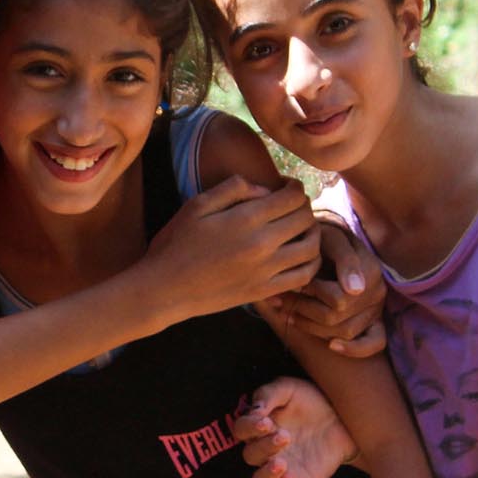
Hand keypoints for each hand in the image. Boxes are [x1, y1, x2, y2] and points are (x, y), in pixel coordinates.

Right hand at [142, 176, 320, 319]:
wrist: (165, 290)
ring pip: (311, 247)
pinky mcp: (265, 291)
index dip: (295, 187)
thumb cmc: (176, 244)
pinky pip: (303, 276)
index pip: (292, 197)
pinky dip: (311, 263)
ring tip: (301, 229)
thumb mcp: (196, 206)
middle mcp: (262, 244)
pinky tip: (302, 255)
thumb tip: (263, 189)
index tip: (286, 186)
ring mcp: (266, 270)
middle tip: (293, 205)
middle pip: (305, 219)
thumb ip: (232, 189)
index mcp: (245, 219)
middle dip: (304, 207)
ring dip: (313, 233)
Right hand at [233, 376, 357, 477]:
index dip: (248, 428)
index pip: (240, 430)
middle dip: (264, 447)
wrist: (344, 420)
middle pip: (250, 455)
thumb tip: (254, 410)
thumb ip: (268, 394)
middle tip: (286, 436)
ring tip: (283, 463)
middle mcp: (264, 450)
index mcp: (258, 427)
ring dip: (267, 473)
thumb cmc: (312, 401)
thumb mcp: (290, 388)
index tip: (266, 422)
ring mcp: (279, 468)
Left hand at [267, 220, 386, 355]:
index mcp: (370, 270)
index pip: (338, 300)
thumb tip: (354, 291)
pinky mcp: (375, 320)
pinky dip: (355, 349)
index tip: (293, 284)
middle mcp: (377, 291)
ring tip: (288, 313)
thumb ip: (342, 259)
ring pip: (345, 332)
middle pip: (337, 318)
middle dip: (303, 310)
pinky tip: (332, 346)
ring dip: (312, 327)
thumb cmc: (325, 237)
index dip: (310, 295)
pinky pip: (375, 342)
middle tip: (280, 301)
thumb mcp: (330, 239)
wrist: (330, 238)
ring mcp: (376, 308)